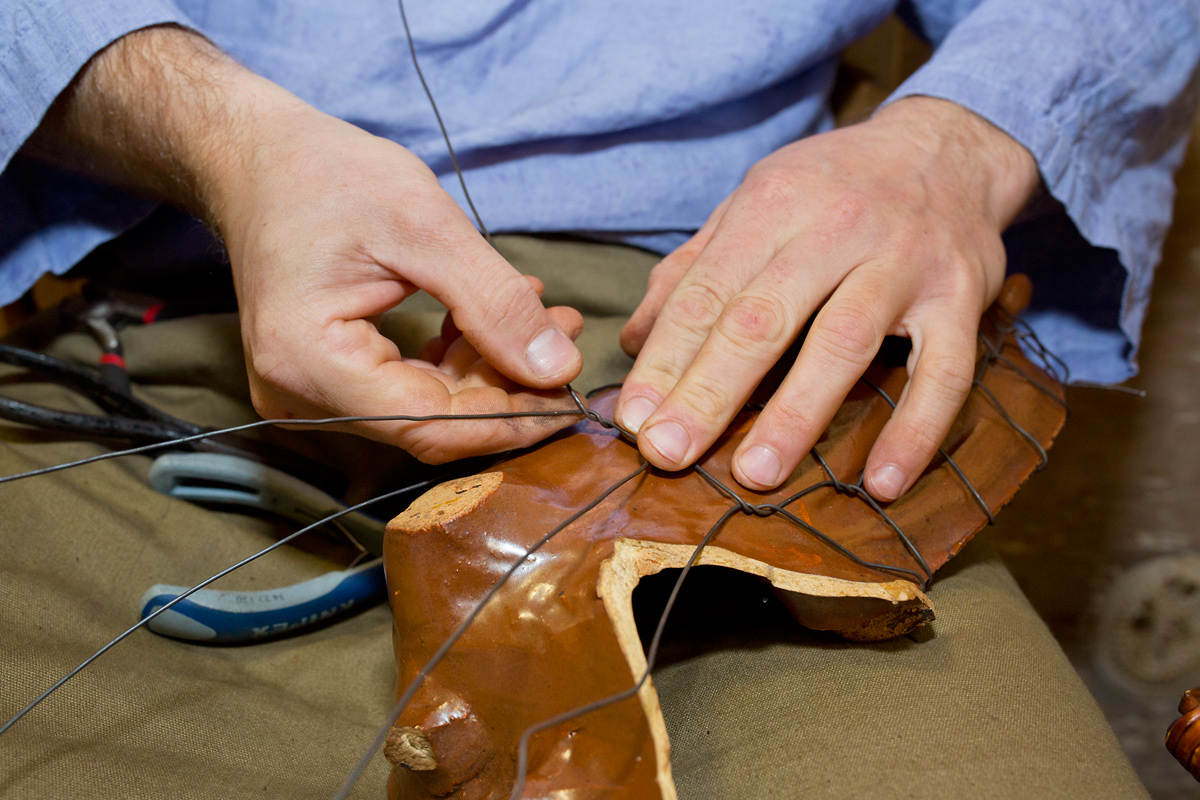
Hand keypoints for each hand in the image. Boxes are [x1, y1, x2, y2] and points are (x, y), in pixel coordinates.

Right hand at [214, 108, 583, 462]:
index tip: (573, 391)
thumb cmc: (324, 175)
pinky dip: (456, 360)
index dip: (512, 418)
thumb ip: (493, 303)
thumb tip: (559, 370)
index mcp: (309, 362)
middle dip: (510, 386)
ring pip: (425, 408)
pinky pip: (405, 389)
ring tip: (546, 315)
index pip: (432, 426)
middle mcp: (299, 397)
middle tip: (568, 334)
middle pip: (431, 424)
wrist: (256, 158)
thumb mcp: (424, 227)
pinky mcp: (324, 378)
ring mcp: (307, 393)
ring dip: (489, 368)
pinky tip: (491, 319)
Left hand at [615, 96, 1038, 499]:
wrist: (947, 149)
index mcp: (774, 204)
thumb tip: (630, 341)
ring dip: (796, 414)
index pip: (707, 291)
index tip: (634, 420)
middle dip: (709, 392)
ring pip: (844, 343)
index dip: (666, 358)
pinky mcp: (961, 297)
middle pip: (764, 318)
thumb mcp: (756, 203)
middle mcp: (838, 227)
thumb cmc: (832, 188)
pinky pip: (944, 372)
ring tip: (755, 474)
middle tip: (667, 452)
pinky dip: (916, 430)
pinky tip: (883, 485)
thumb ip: (694, 269)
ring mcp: (905, 262)